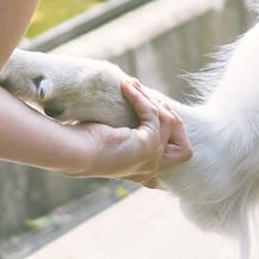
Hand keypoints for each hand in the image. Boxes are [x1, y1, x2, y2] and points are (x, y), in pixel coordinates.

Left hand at [64, 80, 187, 183]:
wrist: (74, 152)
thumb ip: (122, 129)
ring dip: (151, 99)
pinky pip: (154, 114)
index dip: (170, 141)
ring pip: (170, 123)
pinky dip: (140, 97)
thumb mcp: (108, 136)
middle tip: (153, 101)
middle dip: (174, 121)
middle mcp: (149, 171)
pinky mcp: (149, 145)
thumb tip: (128, 101)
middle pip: (184, 151)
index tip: (158, 114)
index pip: (167, 166)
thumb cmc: (81, 144)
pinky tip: (126, 86)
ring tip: (133, 85)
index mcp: (139, 173)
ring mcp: (152, 160)